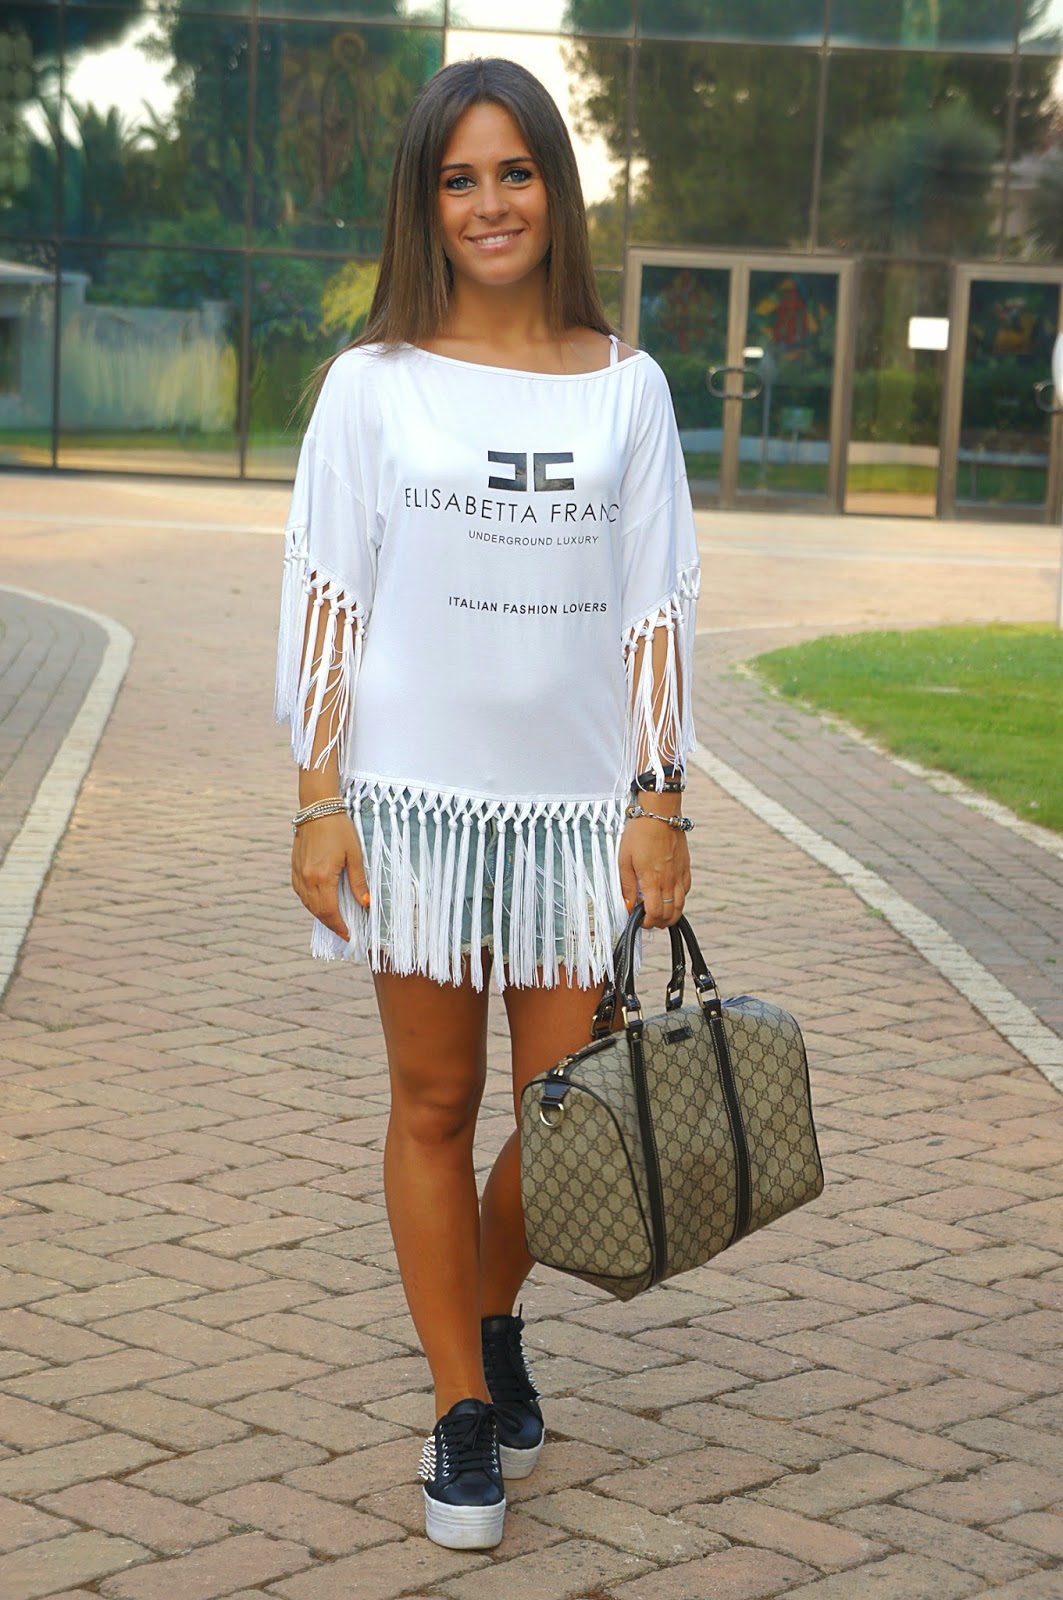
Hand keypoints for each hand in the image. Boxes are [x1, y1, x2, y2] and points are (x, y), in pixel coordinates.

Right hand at [291, 812, 367, 940]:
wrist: (318, 808)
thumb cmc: (340, 829)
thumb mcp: (355, 855)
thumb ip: (358, 882)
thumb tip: (366, 904)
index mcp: (323, 877)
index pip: (330, 911)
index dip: (339, 926)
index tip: (348, 935)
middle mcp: (307, 878)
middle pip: (317, 911)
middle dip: (330, 924)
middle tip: (343, 931)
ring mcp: (298, 873)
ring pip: (306, 903)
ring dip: (319, 914)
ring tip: (333, 919)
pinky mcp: (294, 866)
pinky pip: (300, 892)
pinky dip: (309, 902)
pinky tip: (318, 902)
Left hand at [618, 816, 689, 929]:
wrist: (660, 814)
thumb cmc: (640, 833)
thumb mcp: (624, 860)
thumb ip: (627, 885)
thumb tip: (628, 904)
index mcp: (653, 880)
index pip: (655, 913)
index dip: (647, 923)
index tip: (639, 920)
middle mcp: (670, 881)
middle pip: (670, 914)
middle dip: (659, 922)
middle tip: (648, 920)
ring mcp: (680, 875)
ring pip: (681, 905)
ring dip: (671, 915)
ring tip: (659, 913)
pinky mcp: (686, 867)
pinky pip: (686, 891)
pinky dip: (679, 899)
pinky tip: (669, 896)